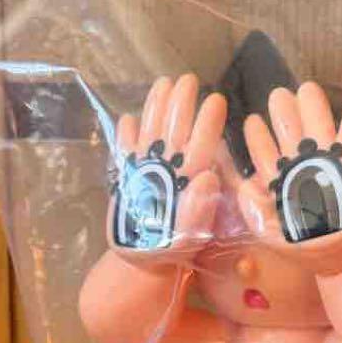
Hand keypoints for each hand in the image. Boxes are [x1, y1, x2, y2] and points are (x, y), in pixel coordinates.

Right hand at [109, 74, 225, 264]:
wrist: (145, 264)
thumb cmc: (172, 251)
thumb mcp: (188, 237)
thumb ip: (198, 210)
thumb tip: (208, 175)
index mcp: (187, 182)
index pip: (200, 147)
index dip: (207, 123)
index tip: (215, 99)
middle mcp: (169, 173)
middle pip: (176, 132)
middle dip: (181, 104)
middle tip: (188, 78)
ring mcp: (147, 174)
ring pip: (153, 135)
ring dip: (157, 109)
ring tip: (162, 84)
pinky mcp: (128, 180)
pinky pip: (127, 153)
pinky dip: (126, 137)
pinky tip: (126, 119)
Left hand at [239, 82, 341, 276]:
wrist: (340, 259)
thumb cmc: (302, 246)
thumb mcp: (266, 229)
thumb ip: (251, 207)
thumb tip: (240, 185)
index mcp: (278, 180)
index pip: (263, 152)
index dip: (257, 136)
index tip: (252, 121)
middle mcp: (301, 167)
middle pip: (290, 131)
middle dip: (284, 111)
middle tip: (278, 95)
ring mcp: (326, 165)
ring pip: (319, 128)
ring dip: (314, 108)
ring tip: (307, 89)